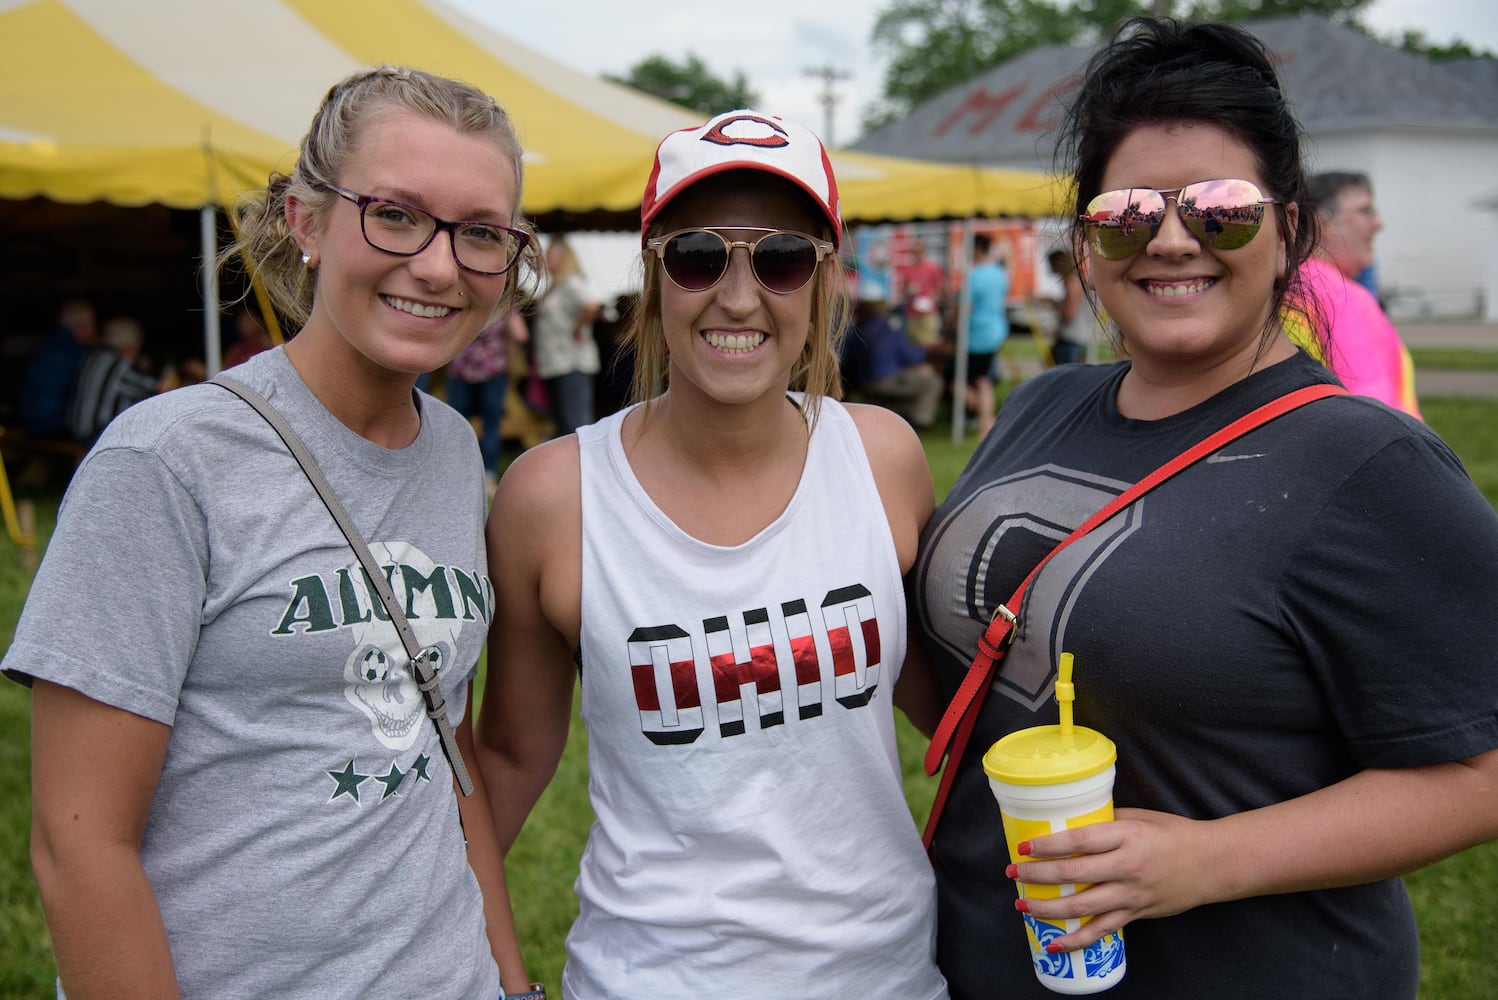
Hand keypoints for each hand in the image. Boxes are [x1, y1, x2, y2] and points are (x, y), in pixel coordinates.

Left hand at [1007, 808, 1218, 953]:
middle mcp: (1127, 867)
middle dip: (1037, 875)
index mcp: (1126, 837)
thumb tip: (1070, 826)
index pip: (1078, 841)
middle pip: (1073, 874)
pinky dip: (1077, 939)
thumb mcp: (1139, 818)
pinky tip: (1055, 942)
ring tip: (1023, 904)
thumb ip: (1105, 823)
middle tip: (1013, 873)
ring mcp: (1132, 894)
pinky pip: (1102, 930)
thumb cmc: (1173, 834)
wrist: (1213, 863)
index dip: (1048, 846)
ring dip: (1048, 908)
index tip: (1025, 848)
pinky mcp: (1137, 913)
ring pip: (1082, 907)